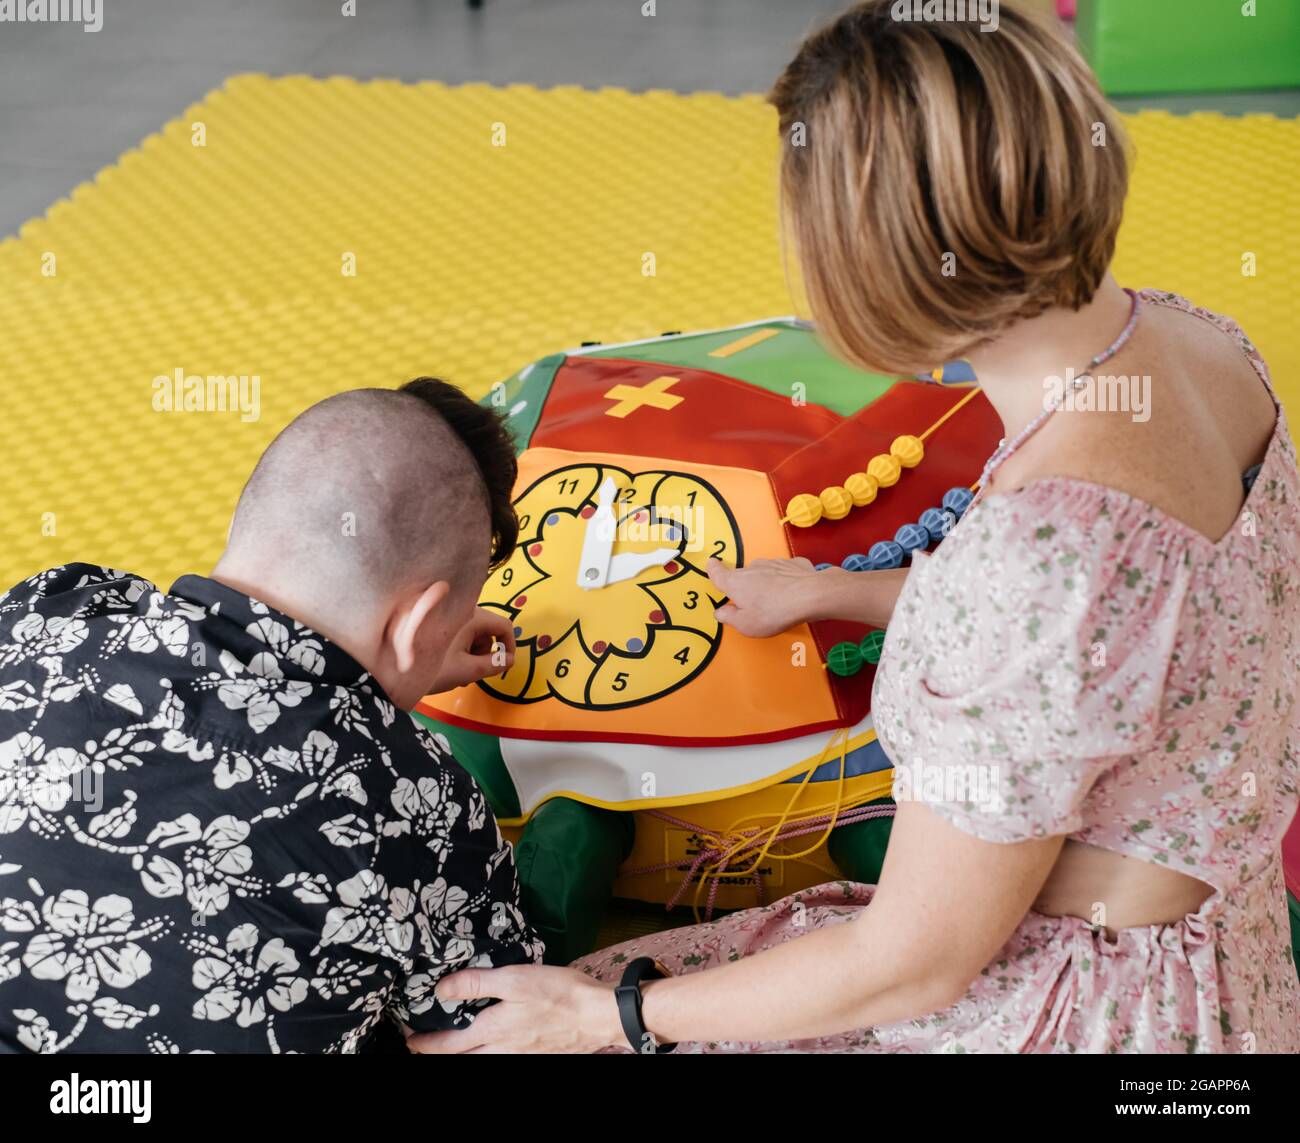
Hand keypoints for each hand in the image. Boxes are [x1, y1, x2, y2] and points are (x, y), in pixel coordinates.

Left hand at [405, 965, 622, 1053]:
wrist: (598, 1015)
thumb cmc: (559, 993)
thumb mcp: (514, 979)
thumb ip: (476, 983)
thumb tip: (441, 989)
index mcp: (491, 1031)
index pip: (447, 1044)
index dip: (423, 1043)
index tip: (409, 1037)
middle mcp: (501, 1049)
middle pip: (461, 1058)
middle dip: (439, 1051)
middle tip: (424, 1041)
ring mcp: (519, 1054)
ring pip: (482, 1058)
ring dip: (464, 1052)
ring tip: (456, 1039)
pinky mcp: (535, 1052)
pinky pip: (502, 1056)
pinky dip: (487, 1049)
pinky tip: (494, 1037)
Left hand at [430, 607, 515, 691]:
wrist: (392, 673)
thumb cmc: (432, 669)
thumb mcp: (467, 670)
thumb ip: (494, 664)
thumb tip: (510, 660)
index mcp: (470, 617)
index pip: (504, 625)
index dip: (510, 646)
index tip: (506, 664)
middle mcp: (461, 612)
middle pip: (487, 631)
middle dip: (485, 653)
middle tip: (475, 673)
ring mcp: (448, 618)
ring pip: (473, 635)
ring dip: (472, 654)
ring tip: (458, 673)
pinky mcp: (438, 625)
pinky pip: (459, 635)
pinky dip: (460, 650)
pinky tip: (449, 666)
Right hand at [708, 557, 822, 636]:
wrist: (810, 595)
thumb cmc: (774, 612)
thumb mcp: (746, 624)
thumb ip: (729, 618)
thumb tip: (720, 612)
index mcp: (736, 583)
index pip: (717, 572)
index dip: (713, 569)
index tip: (711, 565)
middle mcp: (752, 568)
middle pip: (742, 576)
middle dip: (745, 588)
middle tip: (755, 606)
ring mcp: (773, 563)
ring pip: (763, 573)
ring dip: (766, 584)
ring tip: (776, 602)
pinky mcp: (792, 564)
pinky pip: (784, 573)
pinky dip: (785, 581)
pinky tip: (793, 593)